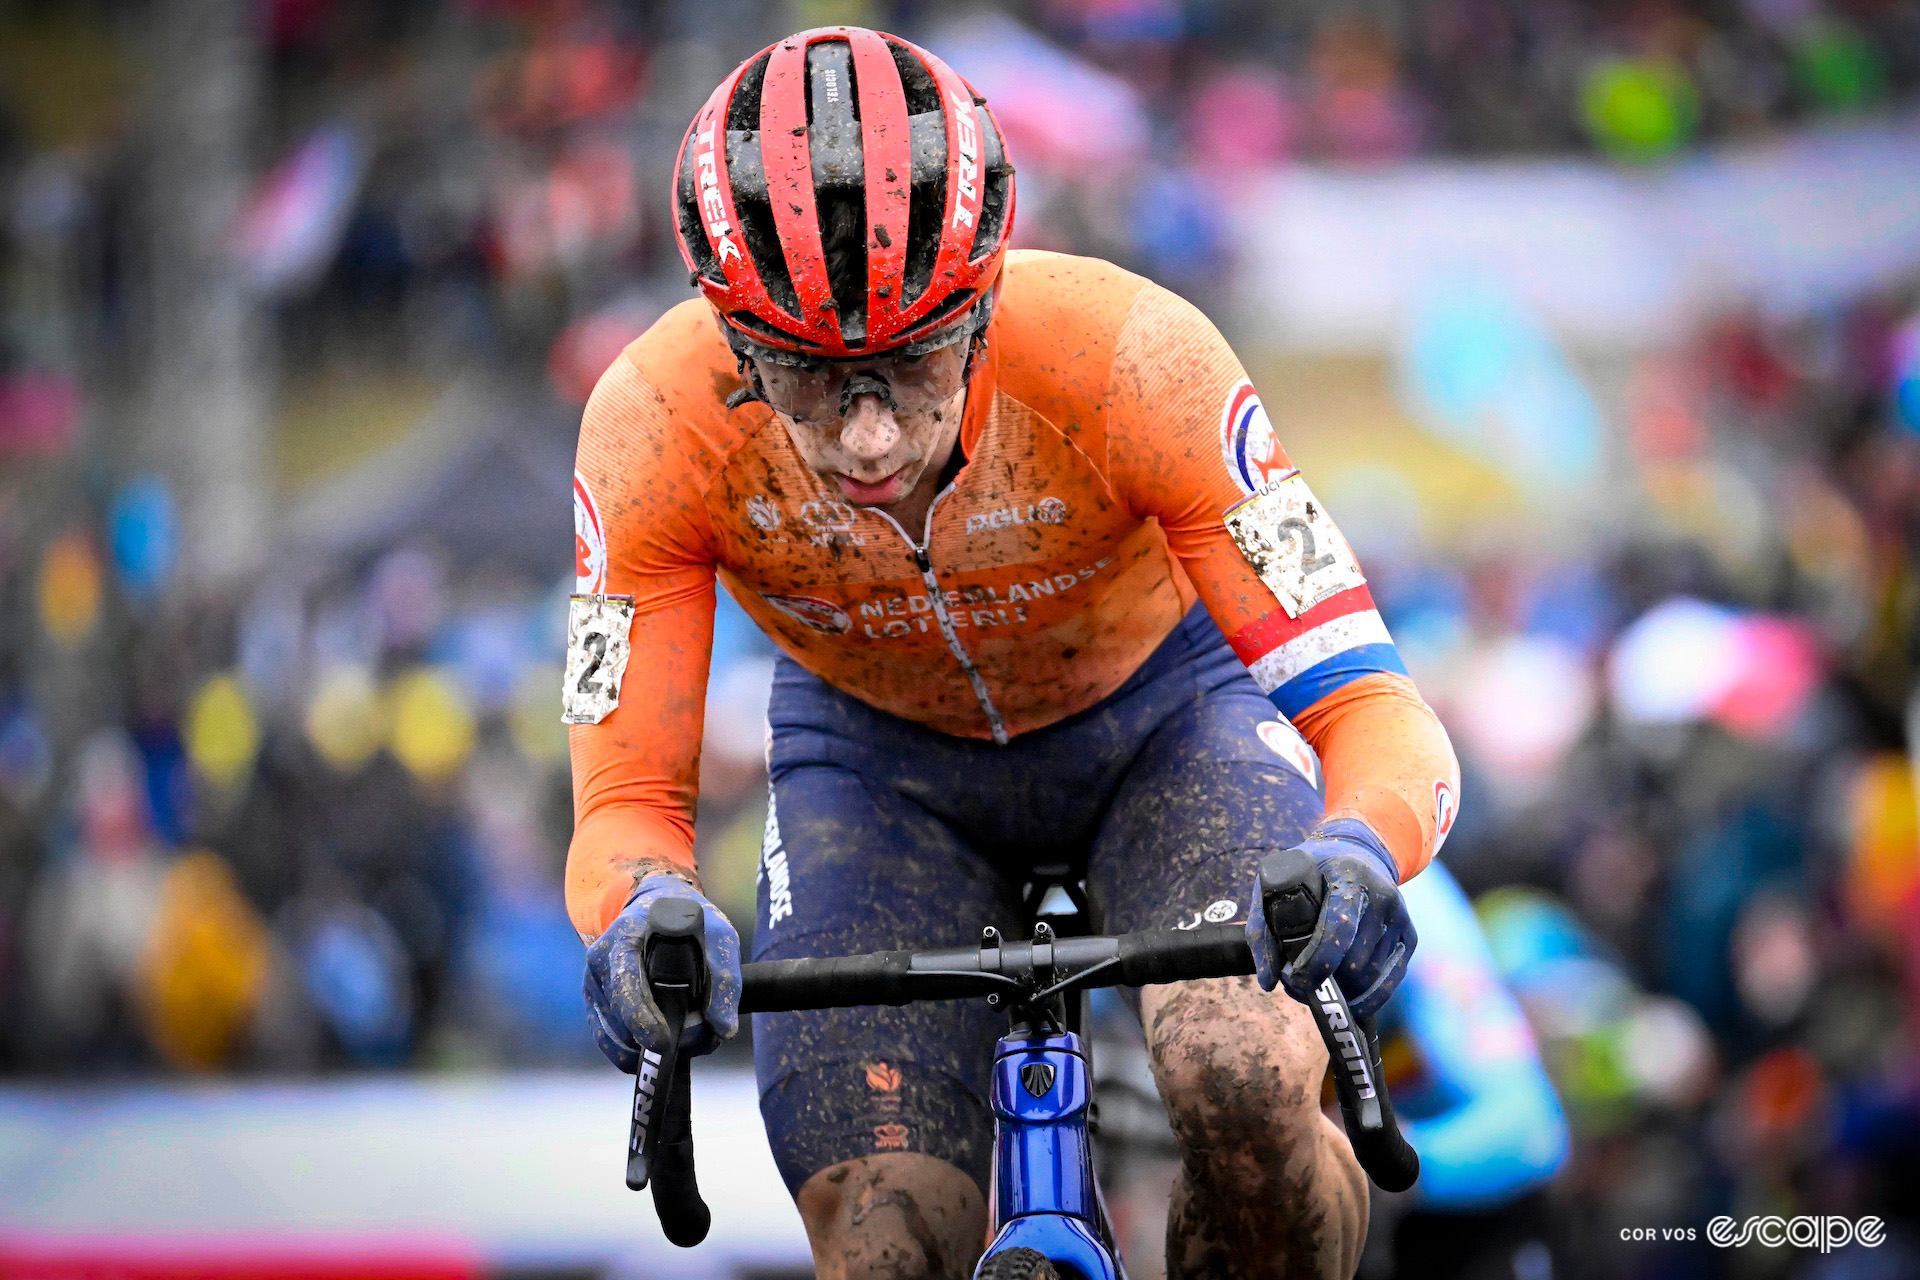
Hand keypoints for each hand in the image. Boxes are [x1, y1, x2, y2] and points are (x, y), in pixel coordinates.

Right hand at [584, 874, 740, 1072]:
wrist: (659, 904)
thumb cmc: (689, 919)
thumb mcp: (717, 935)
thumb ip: (724, 978)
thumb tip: (723, 1028)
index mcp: (623, 939)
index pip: (625, 983)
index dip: (642, 1017)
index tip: (664, 1041)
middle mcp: (600, 963)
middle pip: (619, 1018)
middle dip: (654, 1040)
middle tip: (695, 1041)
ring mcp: (594, 985)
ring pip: (615, 1036)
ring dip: (648, 1050)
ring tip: (688, 1041)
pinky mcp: (596, 1004)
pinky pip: (610, 1041)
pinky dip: (635, 1052)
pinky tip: (663, 1048)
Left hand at [1247, 819, 1414, 1020]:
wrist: (1356, 852)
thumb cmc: (1309, 872)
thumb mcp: (1278, 884)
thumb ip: (1264, 930)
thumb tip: (1267, 983)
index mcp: (1351, 878)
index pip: (1337, 931)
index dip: (1316, 964)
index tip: (1294, 980)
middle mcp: (1383, 898)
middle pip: (1355, 962)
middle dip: (1325, 983)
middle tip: (1298, 989)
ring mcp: (1400, 918)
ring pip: (1371, 976)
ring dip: (1343, 994)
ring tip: (1316, 990)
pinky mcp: (1408, 936)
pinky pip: (1390, 980)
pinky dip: (1368, 998)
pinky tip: (1348, 1004)